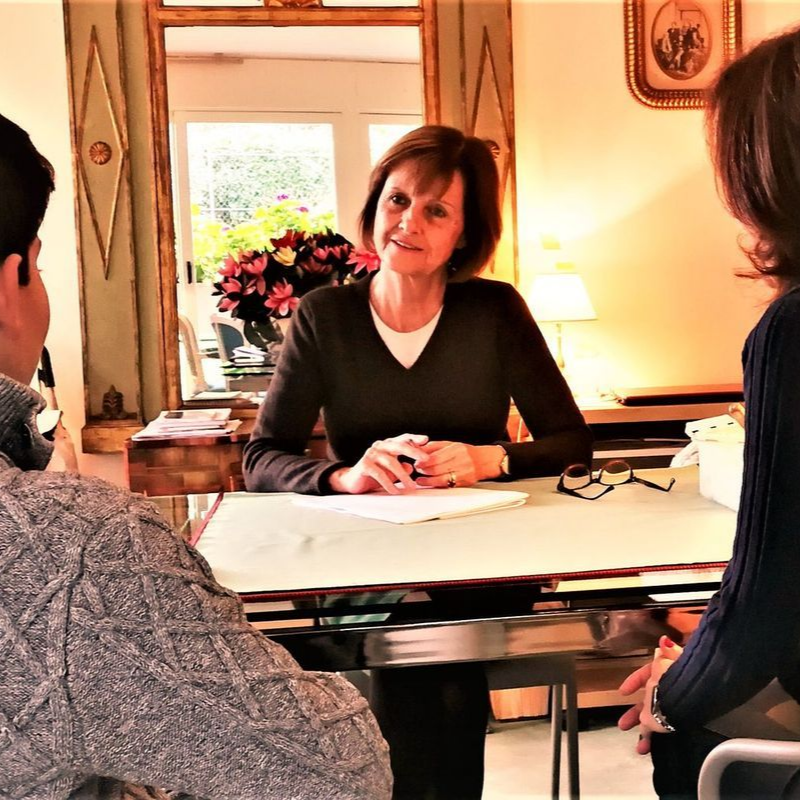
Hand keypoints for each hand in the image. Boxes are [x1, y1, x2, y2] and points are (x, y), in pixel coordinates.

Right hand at [328, 434, 429, 494]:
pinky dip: (389, 483)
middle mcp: (380, 446)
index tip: (426, 440)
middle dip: (413, 452)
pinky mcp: (364, 465)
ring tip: (411, 486)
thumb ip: (402, 466)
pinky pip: (380, 474)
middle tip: (426, 459)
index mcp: (388, 445)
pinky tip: (395, 490)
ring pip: (391, 462)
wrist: (354, 481)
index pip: (403, 439)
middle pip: (399, 446)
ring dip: (403, 476)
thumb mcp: (392, 470)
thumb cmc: (375, 474)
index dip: (414, 438)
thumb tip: (411, 467)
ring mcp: (371, 454)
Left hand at [413, 442, 503, 487]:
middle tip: (418, 470)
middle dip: (424, 471)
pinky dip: (436, 485)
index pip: (436, 457)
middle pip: (437, 469)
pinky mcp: (464, 483)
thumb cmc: (467, 452)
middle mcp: (461, 461)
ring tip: (420, 480)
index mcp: (457, 450)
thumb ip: (435, 447)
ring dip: (428, 481)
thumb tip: (419, 449)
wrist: (485, 461)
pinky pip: (447, 485)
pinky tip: (430, 483)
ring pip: (441, 480)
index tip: (417, 463)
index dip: (424, 462)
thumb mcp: (451, 444)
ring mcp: (464, 473)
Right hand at [618, 636, 682, 754]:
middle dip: (636, 713)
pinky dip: (656, 737)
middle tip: (623, 724)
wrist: (703, 695)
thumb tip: (664, 640)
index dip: (634, 681)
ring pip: (656, 718)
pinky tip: (650, 746)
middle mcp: (670, 689)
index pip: (646, 673)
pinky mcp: (683, 721)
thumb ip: (666, 653)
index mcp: (665, 672)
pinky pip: (665, 729)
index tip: (622, 691)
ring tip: (640, 746)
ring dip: (645, 731)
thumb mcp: (668, 662)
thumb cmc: (679, 677)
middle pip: (649, 700)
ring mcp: (676, 706)